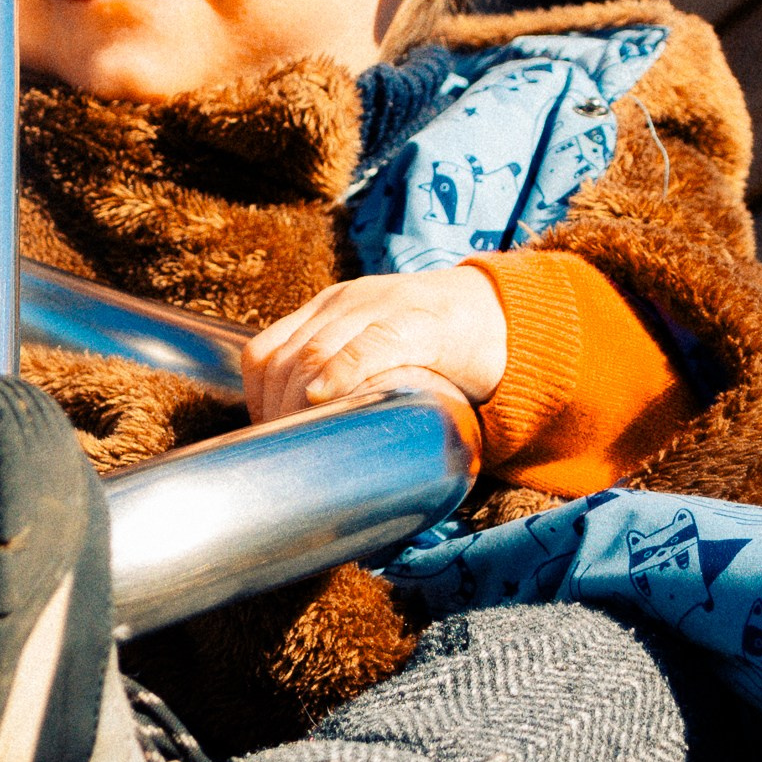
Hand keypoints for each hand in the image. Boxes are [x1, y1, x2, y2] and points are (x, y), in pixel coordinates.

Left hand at [242, 267, 507, 423]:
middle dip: (277, 412)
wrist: (504, 317)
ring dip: (299, 404)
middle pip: (285, 359)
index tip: (269, 443)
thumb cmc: (436, 350)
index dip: (257, 401)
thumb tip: (304, 449)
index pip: (264, 352)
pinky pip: (371, 343)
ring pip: (316, 352)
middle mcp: (344, 303)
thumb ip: (342, 381)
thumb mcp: (375, 353)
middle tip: (287, 458)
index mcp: (327, 310)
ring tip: (306, 445)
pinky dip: (342, 371)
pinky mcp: (419, 321)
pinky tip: (328, 397)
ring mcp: (380, 307)